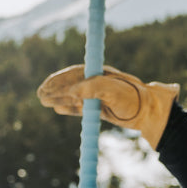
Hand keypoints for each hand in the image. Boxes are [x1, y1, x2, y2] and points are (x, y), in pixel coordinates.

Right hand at [36, 65, 179, 148]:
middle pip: (71, 85)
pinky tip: (57, 108)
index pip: (75, 74)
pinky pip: (80, 108)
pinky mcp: (99, 110)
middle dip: (55, 89)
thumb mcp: (114, 90)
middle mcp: (97, 84)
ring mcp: (98, 97)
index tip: (48, 84)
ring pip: (73, 97)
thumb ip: (93, 88)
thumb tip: (72, 91)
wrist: (147, 113)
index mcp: (100, 74)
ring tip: (43, 101)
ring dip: (58, 98)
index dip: (60, 78)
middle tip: (39, 95)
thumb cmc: (133, 97)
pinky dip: (68, 108)